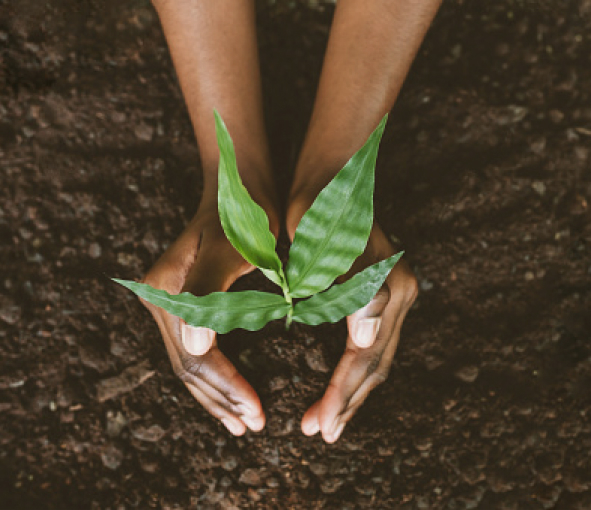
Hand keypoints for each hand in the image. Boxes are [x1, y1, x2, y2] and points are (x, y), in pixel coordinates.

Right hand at [140, 206, 265, 434]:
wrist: (238, 186)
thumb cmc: (243, 214)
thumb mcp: (232, 247)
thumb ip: (209, 291)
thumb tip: (197, 345)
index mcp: (168, 291)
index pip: (197, 356)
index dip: (227, 387)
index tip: (257, 412)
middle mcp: (160, 300)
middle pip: (188, 366)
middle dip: (222, 399)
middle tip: (253, 425)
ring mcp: (167, 303)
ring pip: (189, 364)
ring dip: (215, 396)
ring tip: (242, 422)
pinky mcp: (182, 305)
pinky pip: (194, 351)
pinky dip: (213, 378)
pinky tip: (229, 395)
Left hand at [300, 225, 417, 442]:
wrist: (332, 173)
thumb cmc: (319, 207)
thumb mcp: (324, 244)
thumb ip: (350, 288)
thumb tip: (366, 339)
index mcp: (386, 288)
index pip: (363, 356)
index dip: (340, 394)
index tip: (316, 426)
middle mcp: (401, 294)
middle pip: (376, 363)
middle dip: (347, 401)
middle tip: (318, 432)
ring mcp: (398, 293)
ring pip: (378, 357)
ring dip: (353, 391)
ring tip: (327, 419)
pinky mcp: (387, 290)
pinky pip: (375, 342)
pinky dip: (357, 369)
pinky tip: (340, 383)